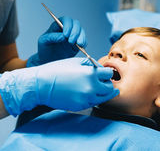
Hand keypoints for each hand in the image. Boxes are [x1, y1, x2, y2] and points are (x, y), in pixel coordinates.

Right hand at [0, 58, 118, 115]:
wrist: (42, 85)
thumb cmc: (57, 70)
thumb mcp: (76, 61)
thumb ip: (92, 65)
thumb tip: (101, 69)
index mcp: (90, 74)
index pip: (109, 74)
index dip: (106, 72)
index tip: (102, 73)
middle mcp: (91, 88)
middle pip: (109, 88)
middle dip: (106, 83)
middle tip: (100, 81)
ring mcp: (86, 99)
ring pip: (103, 98)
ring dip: (101, 92)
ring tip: (94, 87)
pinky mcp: (81, 106)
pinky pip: (93, 102)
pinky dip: (92, 98)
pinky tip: (85, 92)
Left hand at [27, 16, 86, 66]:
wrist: (47, 60)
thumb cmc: (44, 49)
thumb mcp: (43, 42)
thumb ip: (52, 37)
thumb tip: (62, 36)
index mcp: (58, 25)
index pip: (66, 20)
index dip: (68, 25)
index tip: (66, 35)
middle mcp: (67, 28)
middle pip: (76, 24)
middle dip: (75, 32)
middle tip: (71, 41)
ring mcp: (73, 36)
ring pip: (81, 31)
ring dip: (81, 37)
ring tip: (78, 44)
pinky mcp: (77, 44)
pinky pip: (84, 41)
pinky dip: (84, 43)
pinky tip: (81, 46)